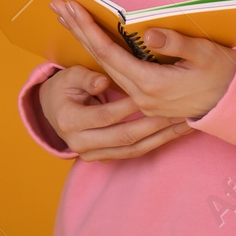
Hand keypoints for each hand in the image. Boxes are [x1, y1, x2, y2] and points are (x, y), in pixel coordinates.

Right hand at [37, 65, 194, 161]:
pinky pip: (134, 153)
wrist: (53, 110)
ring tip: (182, 124)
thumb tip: (103, 82)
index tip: (151, 94)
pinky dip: (155, 143)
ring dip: (161, 137)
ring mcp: (93, 155)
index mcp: (70, 121)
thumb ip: (86, 78)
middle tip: (176, 111)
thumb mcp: (69, 76)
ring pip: (133, 149)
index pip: (105, 116)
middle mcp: (80, 144)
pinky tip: (173, 134)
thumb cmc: (64, 88)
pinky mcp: (105, 158)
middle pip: (124, 136)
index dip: (129, 106)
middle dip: (153, 124)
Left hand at [53, 0, 235, 120]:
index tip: (71, 7)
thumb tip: (149, 34)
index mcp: (151, 84)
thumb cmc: (223, 74)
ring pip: (105, 66)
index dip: (88, 28)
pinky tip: (90, 40)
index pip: (109, 52)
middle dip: (77, 30)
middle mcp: (140, 95)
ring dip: (85, 40)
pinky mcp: (147, 97)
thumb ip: (176, 44)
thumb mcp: (204, 54)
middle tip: (58, 7)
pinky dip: (99, 52)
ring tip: (67, 18)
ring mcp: (142, 99)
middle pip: (99, 58)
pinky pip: (115, 73)